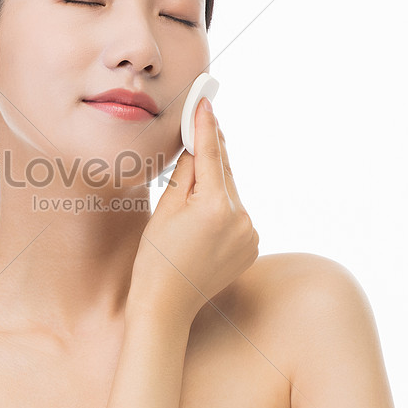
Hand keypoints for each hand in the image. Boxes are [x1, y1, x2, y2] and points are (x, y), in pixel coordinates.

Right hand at [128, 98, 259, 326]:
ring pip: (231, 194)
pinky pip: (237, 215)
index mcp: (214, 206)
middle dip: (213, 151)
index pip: (211, 154)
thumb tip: (198, 146)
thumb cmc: (155, 258)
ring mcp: (250, 233)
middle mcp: (240, 218)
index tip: (206, 102)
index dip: (206, 126)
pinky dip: (223, 208)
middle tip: (203, 121)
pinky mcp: (252, 245)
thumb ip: (187, 173)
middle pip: (225, 172)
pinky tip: (203, 218)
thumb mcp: (165, 209)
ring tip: (192, 189)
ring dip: (216, 184)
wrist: (167, 305)